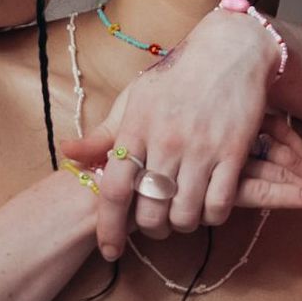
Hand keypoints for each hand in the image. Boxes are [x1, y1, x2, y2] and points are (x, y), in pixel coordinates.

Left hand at [57, 9, 301, 258]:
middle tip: (154, 226)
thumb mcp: (134, 99)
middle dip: (150, 229)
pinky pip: (219, 205)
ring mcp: (202, 148)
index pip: (114, 191)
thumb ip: (103, 134)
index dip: (109, 228)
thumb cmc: (177, 77)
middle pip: (150, 210)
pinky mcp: (234, 153)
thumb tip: (67, 153)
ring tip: (181, 216)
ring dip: (181, 225)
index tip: (109, 249)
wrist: (229, 50)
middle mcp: (166, 141)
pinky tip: (208, 207)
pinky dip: (211, 216)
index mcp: (136, 128)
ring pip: (185, 214)